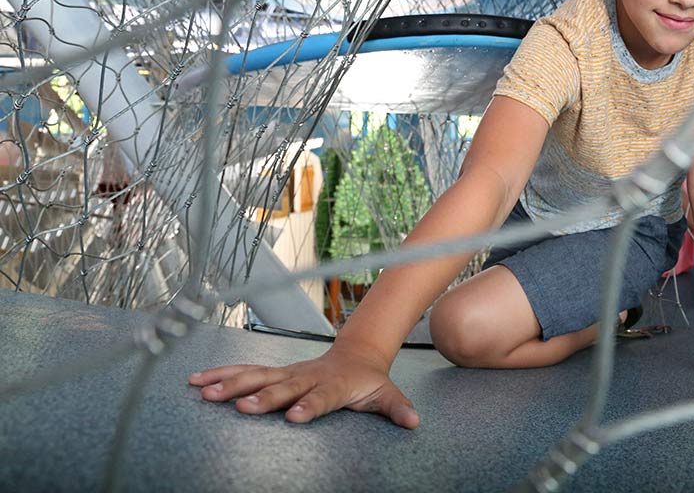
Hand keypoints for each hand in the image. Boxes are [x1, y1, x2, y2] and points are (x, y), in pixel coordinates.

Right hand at [188, 347, 419, 427]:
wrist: (355, 355)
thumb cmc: (368, 380)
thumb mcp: (386, 394)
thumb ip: (396, 408)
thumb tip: (414, 421)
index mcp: (332, 385)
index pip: (320, 397)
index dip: (308, 406)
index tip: (295, 417)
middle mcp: (306, 377)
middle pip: (282, 387)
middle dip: (262, 397)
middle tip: (241, 408)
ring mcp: (287, 373)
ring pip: (257, 376)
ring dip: (231, 384)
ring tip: (205, 392)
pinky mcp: (273, 372)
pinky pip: (244, 372)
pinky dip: (221, 374)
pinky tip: (197, 381)